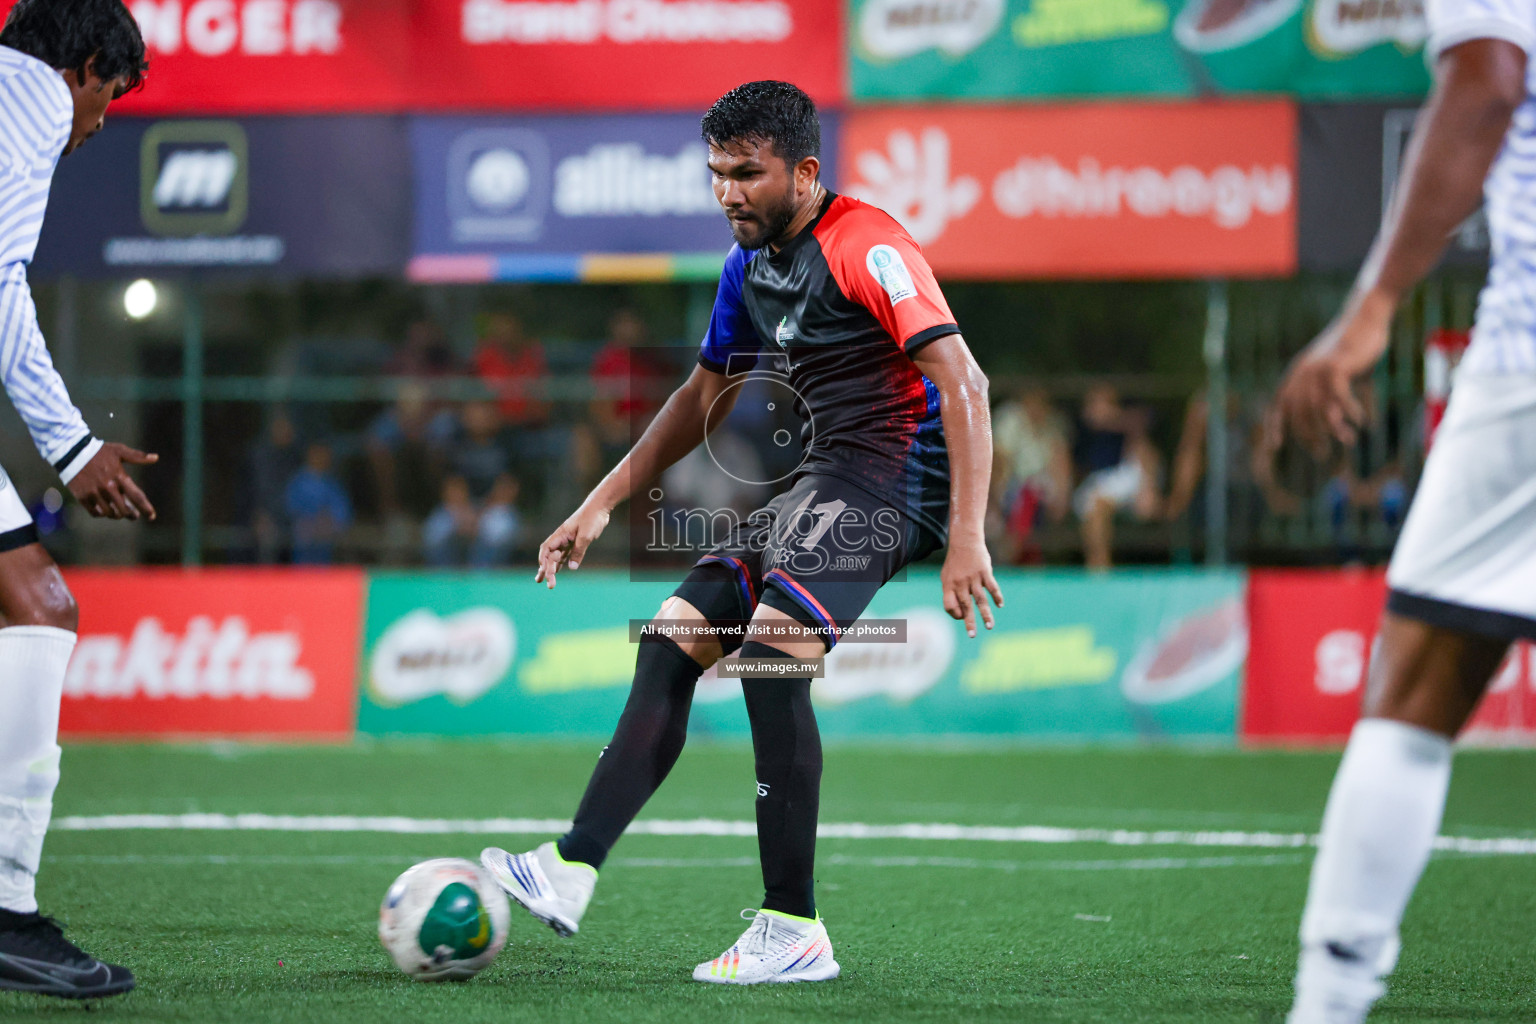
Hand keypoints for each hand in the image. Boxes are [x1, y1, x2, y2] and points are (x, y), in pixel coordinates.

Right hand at [67, 442, 157, 520]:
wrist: (71, 452)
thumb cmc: (98, 452)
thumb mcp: (118, 451)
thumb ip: (137, 456)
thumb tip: (155, 458)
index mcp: (119, 476)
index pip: (137, 497)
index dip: (146, 508)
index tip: (152, 517)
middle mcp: (107, 487)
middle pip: (124, 509)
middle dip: (131, 515)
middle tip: (133, 515)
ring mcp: (94, 493)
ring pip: (110, 513)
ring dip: (117, 515)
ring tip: (120, 513)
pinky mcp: (82, 497)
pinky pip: (95, 513)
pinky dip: (102, 514)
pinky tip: (105, 511)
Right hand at [535, 502, 610, 588]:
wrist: (599, 508)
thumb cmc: (591, 519)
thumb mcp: (586, 536)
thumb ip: (578, 551)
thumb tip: (572, 568)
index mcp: (560, 535)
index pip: (547, 550)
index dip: (543, 561)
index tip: (544, 572)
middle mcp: (561, 538)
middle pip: (550, 556)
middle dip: (546, 569)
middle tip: (544, 583)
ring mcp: (567, 541)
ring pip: (555, 557)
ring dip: (550, 569)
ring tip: (544, 582)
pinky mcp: (574, 542)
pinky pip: (564, 555)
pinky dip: (559, 564)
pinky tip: (556, 572)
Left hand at [941, 536, 1003, 638]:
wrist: (964, 541)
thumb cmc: (956, 562)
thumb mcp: (947, 576)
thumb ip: (951, 593)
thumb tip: (960, 613)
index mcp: (949, 585)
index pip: (949, 605)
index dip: (955, 614)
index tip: (963, 616)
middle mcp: (960, 583)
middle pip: (965, 606)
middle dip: (969, 622)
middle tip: (972, 635)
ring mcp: (973, 578)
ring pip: (980, 600)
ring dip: (985, 614)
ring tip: (990, 626)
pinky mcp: (984, 572)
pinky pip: (991, 587)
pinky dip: (996, 597)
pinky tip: (1000, 605)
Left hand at [1274, 290, 1392, 453]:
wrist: (1366, 318)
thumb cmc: (1352, 348)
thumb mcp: (1334, 373)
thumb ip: (1327, 395)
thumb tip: (1331, 423)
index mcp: (1296, 373)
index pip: (1278, 404)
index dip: (1274, 425)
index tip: (1275, 445)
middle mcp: (1301, 372)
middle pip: (1297, 412)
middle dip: (1308, 436)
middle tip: (1322, 453)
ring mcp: (1317, 369)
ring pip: (1318, 409)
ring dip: (1333, 429)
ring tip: (1348, 440)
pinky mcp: (1335, 366)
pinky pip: (1338, 398)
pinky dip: (1349, 412)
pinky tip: (1360, 420)